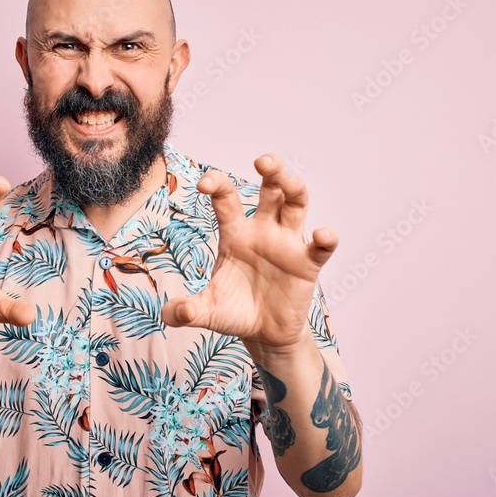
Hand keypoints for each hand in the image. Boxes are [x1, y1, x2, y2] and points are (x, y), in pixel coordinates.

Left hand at [160, 154, 337, 354]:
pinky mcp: (307, 264)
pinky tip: (322, 235)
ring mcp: (287, 244)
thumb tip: (169, 314)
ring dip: (294, 187)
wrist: (263, 335)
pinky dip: (325, 238)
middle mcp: (263, 230)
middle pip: (271, 189)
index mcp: (235, 233)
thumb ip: (187, 311)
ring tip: (286, 179)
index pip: (226, 198)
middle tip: (262, 160)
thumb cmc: (234, 313)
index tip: (204, 184)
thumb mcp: (208, 312)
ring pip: (297, 203)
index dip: (217, 184)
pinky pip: (321, 247)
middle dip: (271, 170)